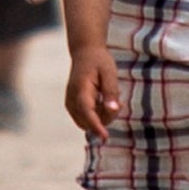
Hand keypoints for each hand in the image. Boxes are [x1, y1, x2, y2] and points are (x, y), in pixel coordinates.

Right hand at [62, 25, 123, 142]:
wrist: (84, 52)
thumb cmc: (99, 61)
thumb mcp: (109, 72)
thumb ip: (111, 91)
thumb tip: (112, 110)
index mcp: (80, 89)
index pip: (87, 112)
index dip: (96, 126)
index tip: (105, 137)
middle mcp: (72, 99)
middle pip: (88, 120)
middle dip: (105, 118)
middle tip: (118, 101)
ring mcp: (70, 103)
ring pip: (87, 122)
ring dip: (102, 117)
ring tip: (111, 99)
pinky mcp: (72, 106)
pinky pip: (85, 118)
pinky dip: (97, 115)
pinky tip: (104, 102)